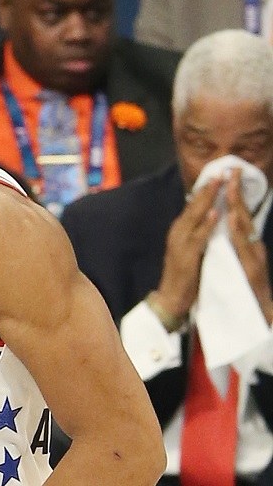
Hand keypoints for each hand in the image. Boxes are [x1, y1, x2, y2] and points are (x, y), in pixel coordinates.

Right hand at [155, 177, 221, 317]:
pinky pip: (199, 236)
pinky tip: (216, 212)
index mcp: (180, 230)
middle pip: (194, 205)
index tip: (218, 174)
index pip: (194, 205)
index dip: (206, 189)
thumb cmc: (184, 276)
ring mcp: (180, 243)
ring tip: (218, 183)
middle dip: (208, 188)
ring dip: (207, 199)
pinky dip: (207, 224)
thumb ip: (197, 234)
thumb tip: (210, 217)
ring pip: (195, 216)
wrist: (170, 298)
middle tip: (221, 171)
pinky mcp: (186, 256)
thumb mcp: (191, 249)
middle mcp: (178, 232)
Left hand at [225, 169, 272, 321]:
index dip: (234, 194)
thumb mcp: (236, 262)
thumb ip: (235, 243)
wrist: (257, 316)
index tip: (229, 173)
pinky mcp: (252, 268)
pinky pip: (244, 246)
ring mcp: (253, 256)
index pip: (238, 215)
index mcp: (246, 244)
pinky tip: (234, 219)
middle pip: (244, 215)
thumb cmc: (245, 288)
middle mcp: (252, 247)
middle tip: (234, 170)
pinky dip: (239, 232)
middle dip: (238, 192)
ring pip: (246, 228)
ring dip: (239, 207)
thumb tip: (229, 225)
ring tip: (233, 187)